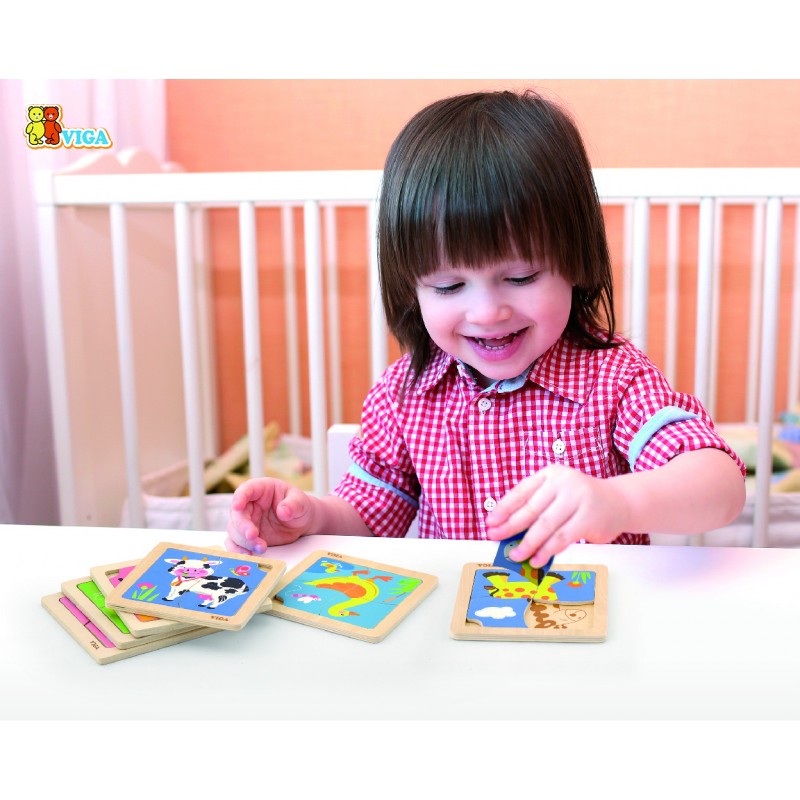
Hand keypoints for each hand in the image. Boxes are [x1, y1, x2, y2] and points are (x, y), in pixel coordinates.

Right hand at [225, 478, 315, 554]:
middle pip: (237, 514)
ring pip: (235, 531)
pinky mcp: (246, 538)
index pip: (246, 490)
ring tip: (261, 549)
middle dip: (242, 526)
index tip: (237, 506)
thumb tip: (283, 511)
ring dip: (244, 542)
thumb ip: (293, 504)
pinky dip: (239, 551)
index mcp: (260, 489)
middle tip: (252, 536)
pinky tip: (249, 556)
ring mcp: (246, 522)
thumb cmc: (298, 506)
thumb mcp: (300, 502)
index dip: (239, 497)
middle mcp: (249, 505)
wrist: (301, 522)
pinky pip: (237, 544)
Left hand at [485, 464, 628, 564]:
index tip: (490, 522)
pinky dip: (547, 550)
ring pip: (545, 525)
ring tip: (516, 555)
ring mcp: (577, 498)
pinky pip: (561, 537)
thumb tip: (507, 529)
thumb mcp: (557, 494)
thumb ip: (536, 506)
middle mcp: (562, 482)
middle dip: (510, 526)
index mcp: (550, 474)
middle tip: (495, 538)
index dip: (503, 508)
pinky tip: (537, 559)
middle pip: (530, 509)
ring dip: (527, 543)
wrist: (619, 502)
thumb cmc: (580, 500)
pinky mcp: (588, 517)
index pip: (521, 492)